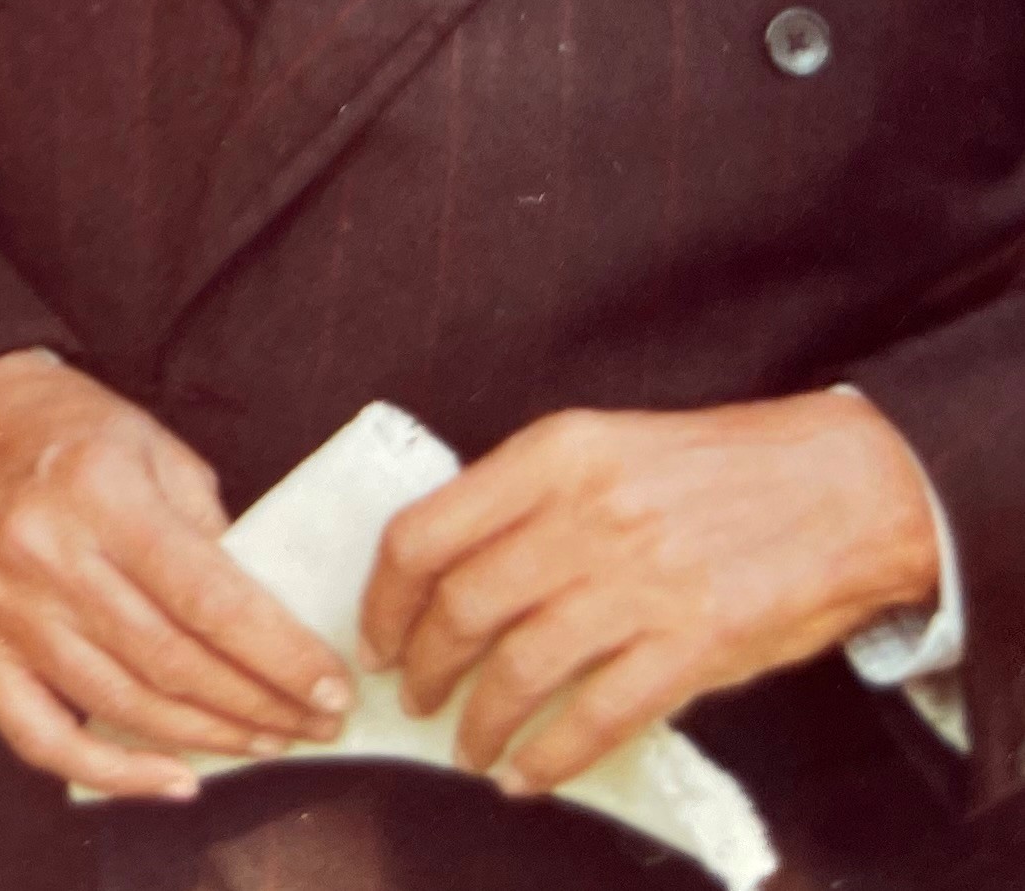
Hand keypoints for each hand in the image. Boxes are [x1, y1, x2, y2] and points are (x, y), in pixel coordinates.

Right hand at [0, 352, 352, 800]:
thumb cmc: (66, 429)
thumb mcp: (152, 445)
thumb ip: (206, 527)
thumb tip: (263, 618)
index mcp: (99, 492)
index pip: (208, 599)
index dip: (280, 655)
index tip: (332, 690)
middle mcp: (44, 554)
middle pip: (172, 660)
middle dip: (260, 704)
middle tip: (315, 724)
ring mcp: (0, 607)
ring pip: (122, 704)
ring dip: (209, 737)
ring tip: (267, 741)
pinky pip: (41, 737)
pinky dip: (113, 772)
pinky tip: (175, 779)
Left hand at [358, 392, 943, 793]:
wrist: (844, 486)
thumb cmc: (714, 469)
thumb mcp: (603, 447)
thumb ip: (527, 498)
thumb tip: (450, 571)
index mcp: (553, 457)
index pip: (425, 535)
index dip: (384, 602)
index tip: (376, 639)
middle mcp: (587, 516)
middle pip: (462, 607)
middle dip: (424, 666)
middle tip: (415, 696)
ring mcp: (641, 583)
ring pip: (520, 667)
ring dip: (480, 721)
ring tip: (468, 747)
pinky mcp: (695, 644)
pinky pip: (598, 715)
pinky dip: (551, 755)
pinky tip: (529, 774)